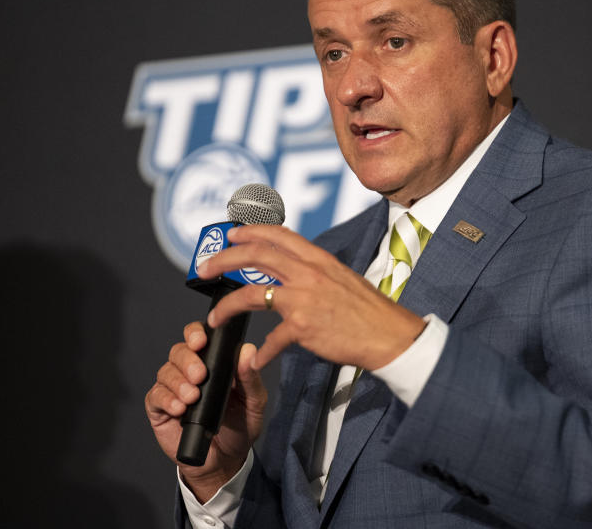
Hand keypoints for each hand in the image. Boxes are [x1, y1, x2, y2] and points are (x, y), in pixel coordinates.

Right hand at [144, 321, 266, 501]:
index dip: (195, 333)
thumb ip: (251, 378)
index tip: (201, 341)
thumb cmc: (240, 427)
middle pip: (179, 351)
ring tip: (192, 397)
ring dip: (178, 382)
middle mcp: (189, 371)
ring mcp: (173, 389)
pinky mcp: (160, 409)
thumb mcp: (254, 402)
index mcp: (212, 363)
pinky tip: (180, 408)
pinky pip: (155, 396)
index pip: (198, 337)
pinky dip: (167, 399)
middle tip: (200, 375)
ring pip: (166, 371)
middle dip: (188, 360)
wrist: (226, 460)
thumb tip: (248, 350)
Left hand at [197, 224, 425, 370]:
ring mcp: (304, 298)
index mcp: (319, 259)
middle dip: (223, 259)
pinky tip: (257, 360)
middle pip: (255, 255)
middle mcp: (309, 273)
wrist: (388, 335)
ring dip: (227, 306)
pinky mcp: (303, 326)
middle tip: (204, 268)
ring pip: (251, 293)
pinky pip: (271, 340)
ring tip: (214, 318)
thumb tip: (294, 271)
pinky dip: (262, 352)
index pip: (278, 235)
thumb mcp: (342, 279)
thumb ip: (316, 273)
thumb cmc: (369, 312)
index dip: (249, 231)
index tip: (231, 235)